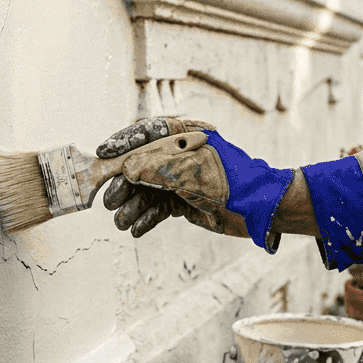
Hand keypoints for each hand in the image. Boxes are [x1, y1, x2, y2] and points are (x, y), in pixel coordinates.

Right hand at [98, 119, 295, 251]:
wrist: (260, 209)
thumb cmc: (230, 181)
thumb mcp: (188, 171)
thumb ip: (154, 167)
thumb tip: (125, 168)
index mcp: (184, 136)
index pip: (145, 134)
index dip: (122, 144)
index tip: (102, 153)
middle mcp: (180, 155)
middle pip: (141, 166)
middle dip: (123, 184)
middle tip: (109, 199)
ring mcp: (182, 178)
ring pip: (147, 190)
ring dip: (132, 205)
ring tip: (121, 220)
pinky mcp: (186, 200)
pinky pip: (159, 207)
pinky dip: (147, 218)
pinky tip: (137, 228)